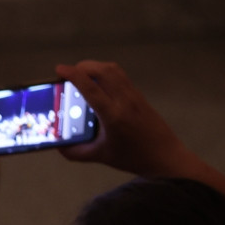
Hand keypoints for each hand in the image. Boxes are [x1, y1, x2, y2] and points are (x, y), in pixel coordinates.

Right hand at [56, 60, 196, 178]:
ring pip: (113, 70)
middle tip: (69, 74)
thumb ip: (77, 152)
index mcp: (113, 116)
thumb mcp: (101, 156)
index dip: (72, 75)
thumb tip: (59, 147)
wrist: (165, 156)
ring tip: (82, 76)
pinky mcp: (139, 96)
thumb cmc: (134, 158)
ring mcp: (134, 96)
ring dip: (95, 67)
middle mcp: (125, 101)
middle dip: (82, 67)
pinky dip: (106, 74)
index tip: (59, 69)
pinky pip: (120, 76)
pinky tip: (98, 85)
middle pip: (102, 70)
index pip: (90, 88)